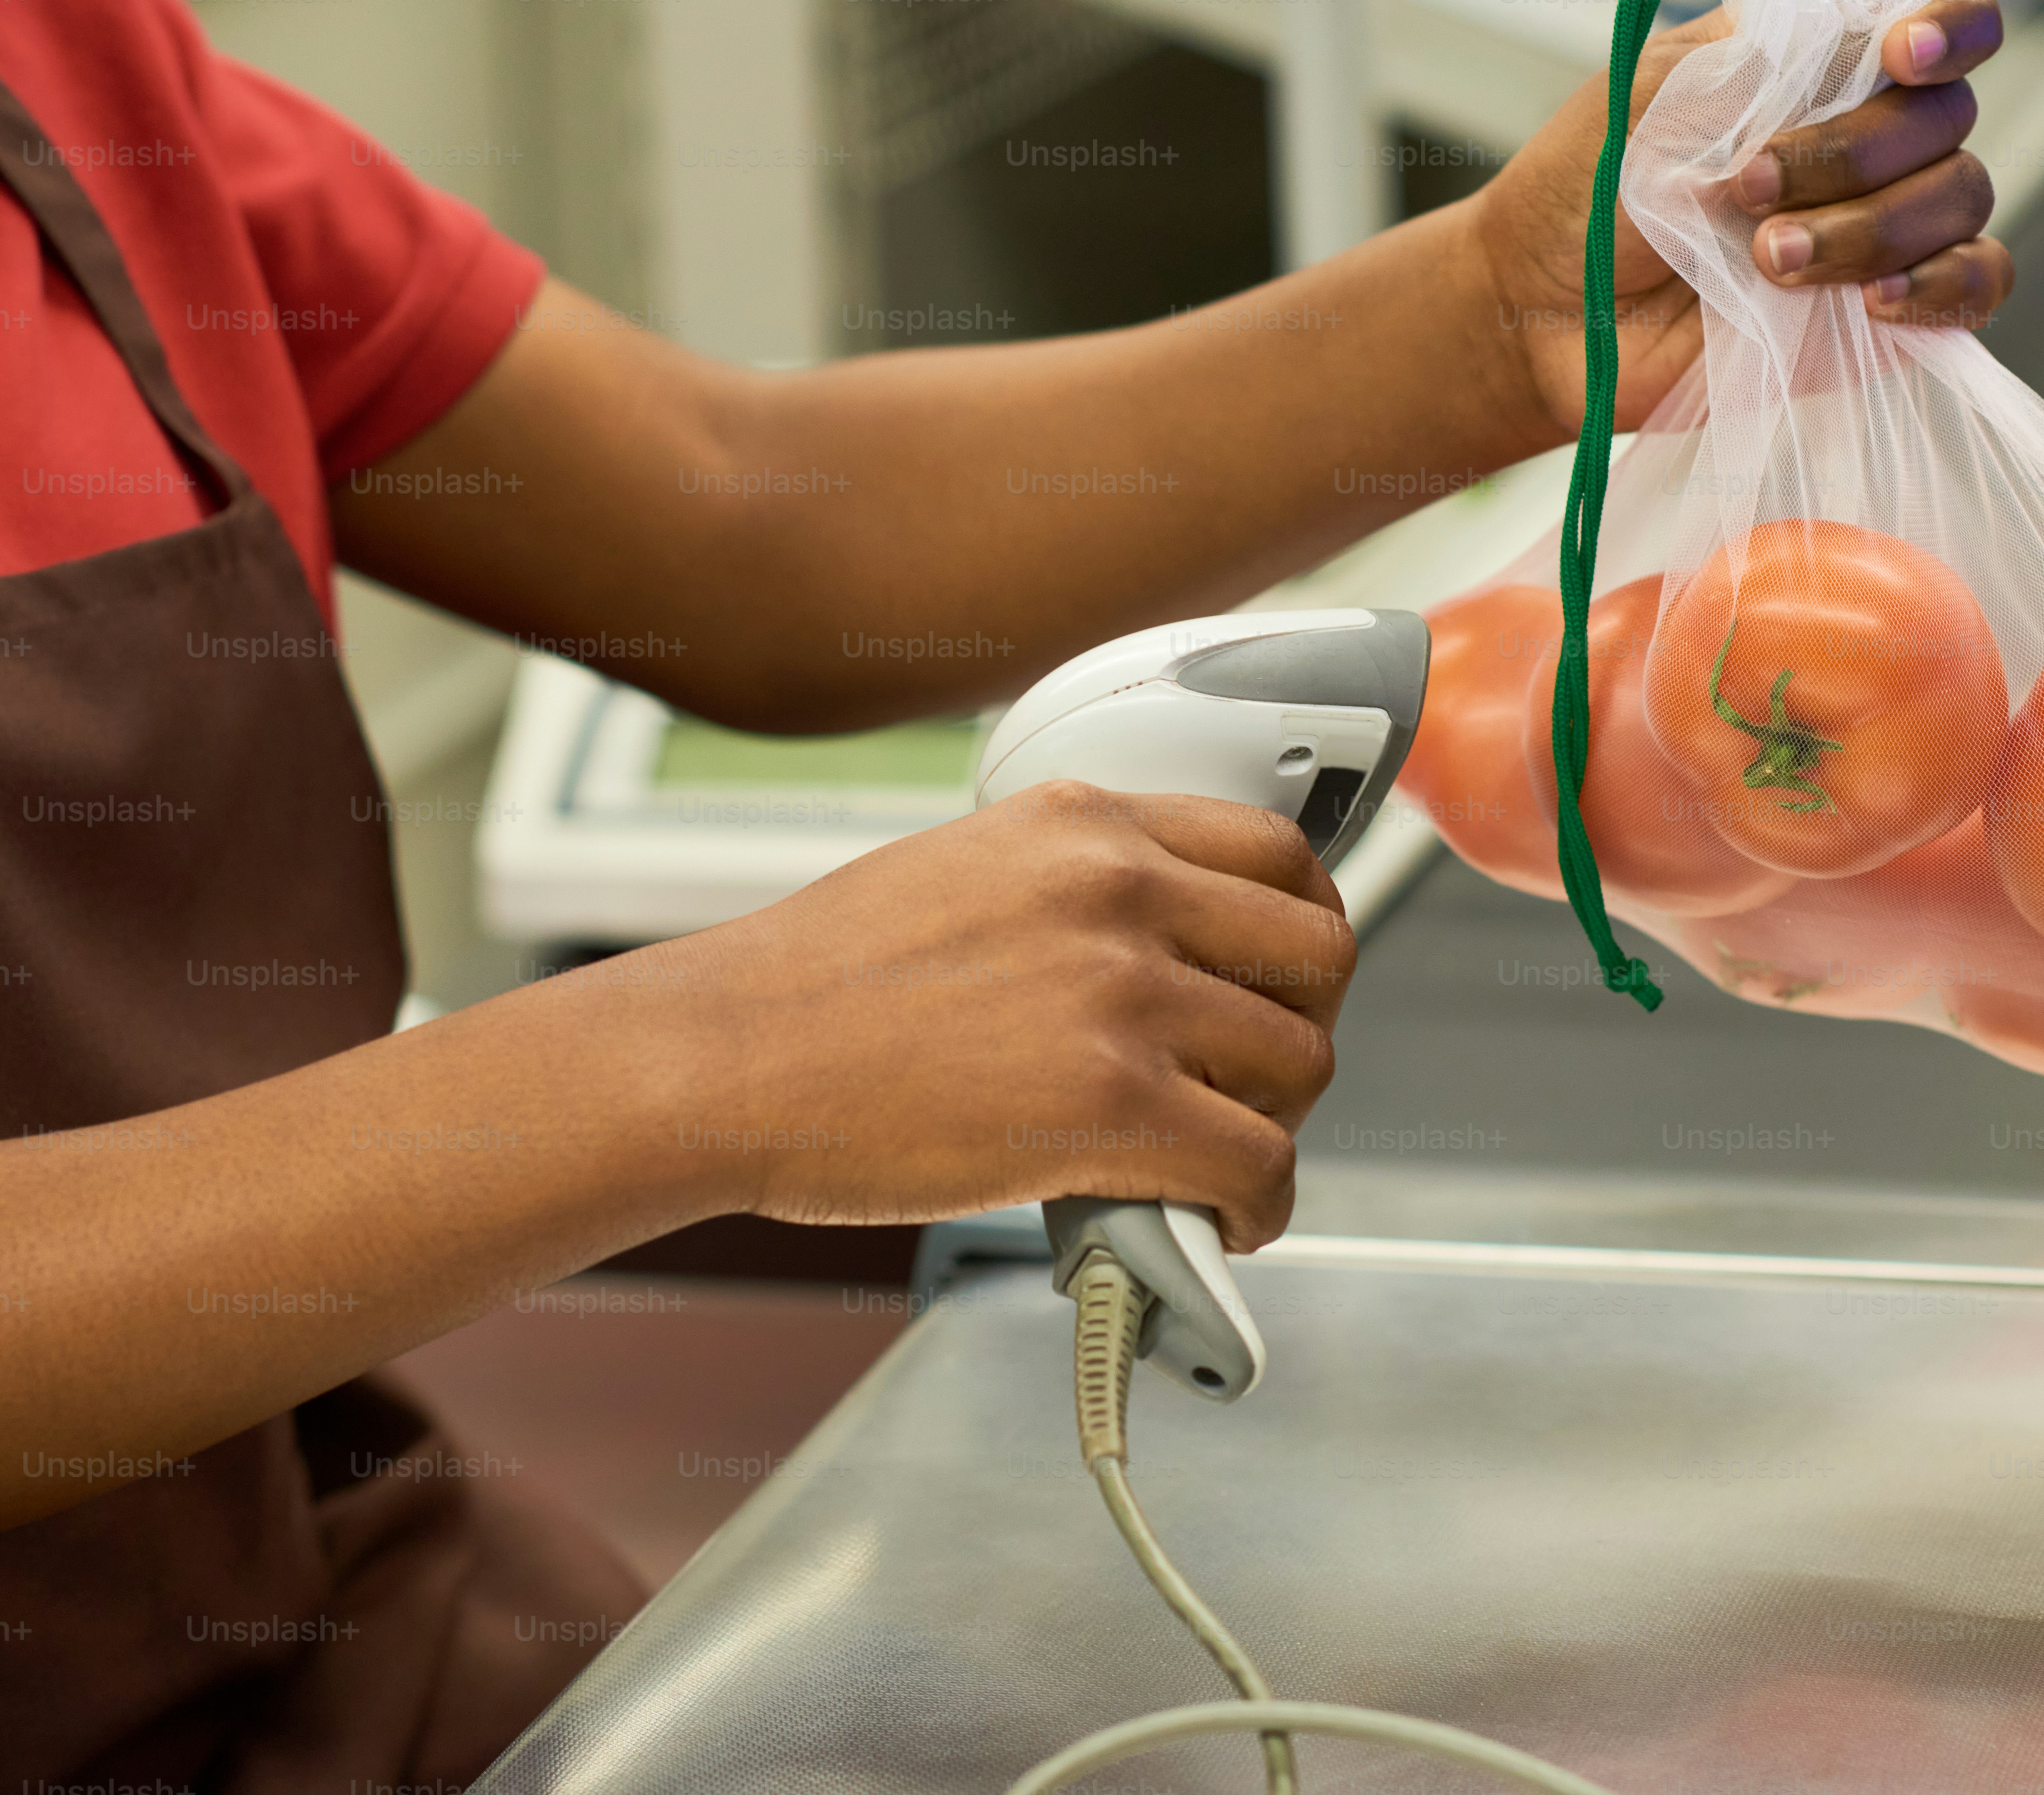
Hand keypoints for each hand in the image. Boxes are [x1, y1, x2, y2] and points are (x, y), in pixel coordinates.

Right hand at [574, 782, 1354, 1250]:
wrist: (728, 1057)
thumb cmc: (816, 984)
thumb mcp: (964, 869)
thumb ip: (1072, 890)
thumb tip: (1152, 958)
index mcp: (1084, 823)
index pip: (1276, 852)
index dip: (1304, 928)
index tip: (1288, 978)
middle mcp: (1120, 890)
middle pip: (1315, 954)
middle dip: (1306, 1025)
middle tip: (1262, 1078)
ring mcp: (1122, 995)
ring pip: (1299, 1064)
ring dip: (1279, 1122)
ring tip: (1227, 1157)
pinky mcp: (1111, 1106)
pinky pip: (1259, 1162)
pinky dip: (1262, 1204)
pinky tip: (1226, 1220)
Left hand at [1468, 0, 2014, 439]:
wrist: (1547, 307)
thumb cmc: (1588, 187)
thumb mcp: (1651, 91)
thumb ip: (1757, 53)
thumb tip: (1861, 26)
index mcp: (1823, 59)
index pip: (1942, 6)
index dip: (1950, 21)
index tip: (1899, 56)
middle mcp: (1874, 132)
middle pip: (1947, 115)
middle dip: (1851, 153)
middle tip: (1744, 188)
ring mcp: (1889, 220)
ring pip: (1961, 197)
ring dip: (1868, 227)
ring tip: (1764, 260)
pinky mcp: (1887, 309)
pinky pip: (1977, 284)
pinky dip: (1939, 288)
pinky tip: (1870, 302)